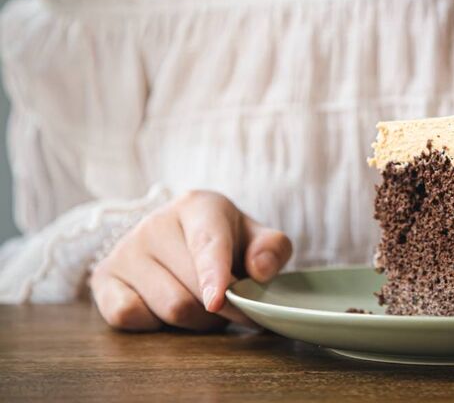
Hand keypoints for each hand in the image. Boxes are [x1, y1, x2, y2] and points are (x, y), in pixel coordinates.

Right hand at [90, 190, 291, 330]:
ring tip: (204, 304)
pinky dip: (155, 324)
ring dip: (196, 321)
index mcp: (198, 206)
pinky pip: (130, 316)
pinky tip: (166, 305)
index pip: (207, 243)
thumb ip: (272, 249)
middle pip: (192, 291)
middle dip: (221, 311)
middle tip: (234, 306)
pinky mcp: (103, 277)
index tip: (218, 300)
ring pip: (168, 308)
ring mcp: (125, 250)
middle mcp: (155, 223)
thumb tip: (260, 270)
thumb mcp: (255, 236)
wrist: (176, 234)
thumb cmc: (224, 240)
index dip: (214, 274)